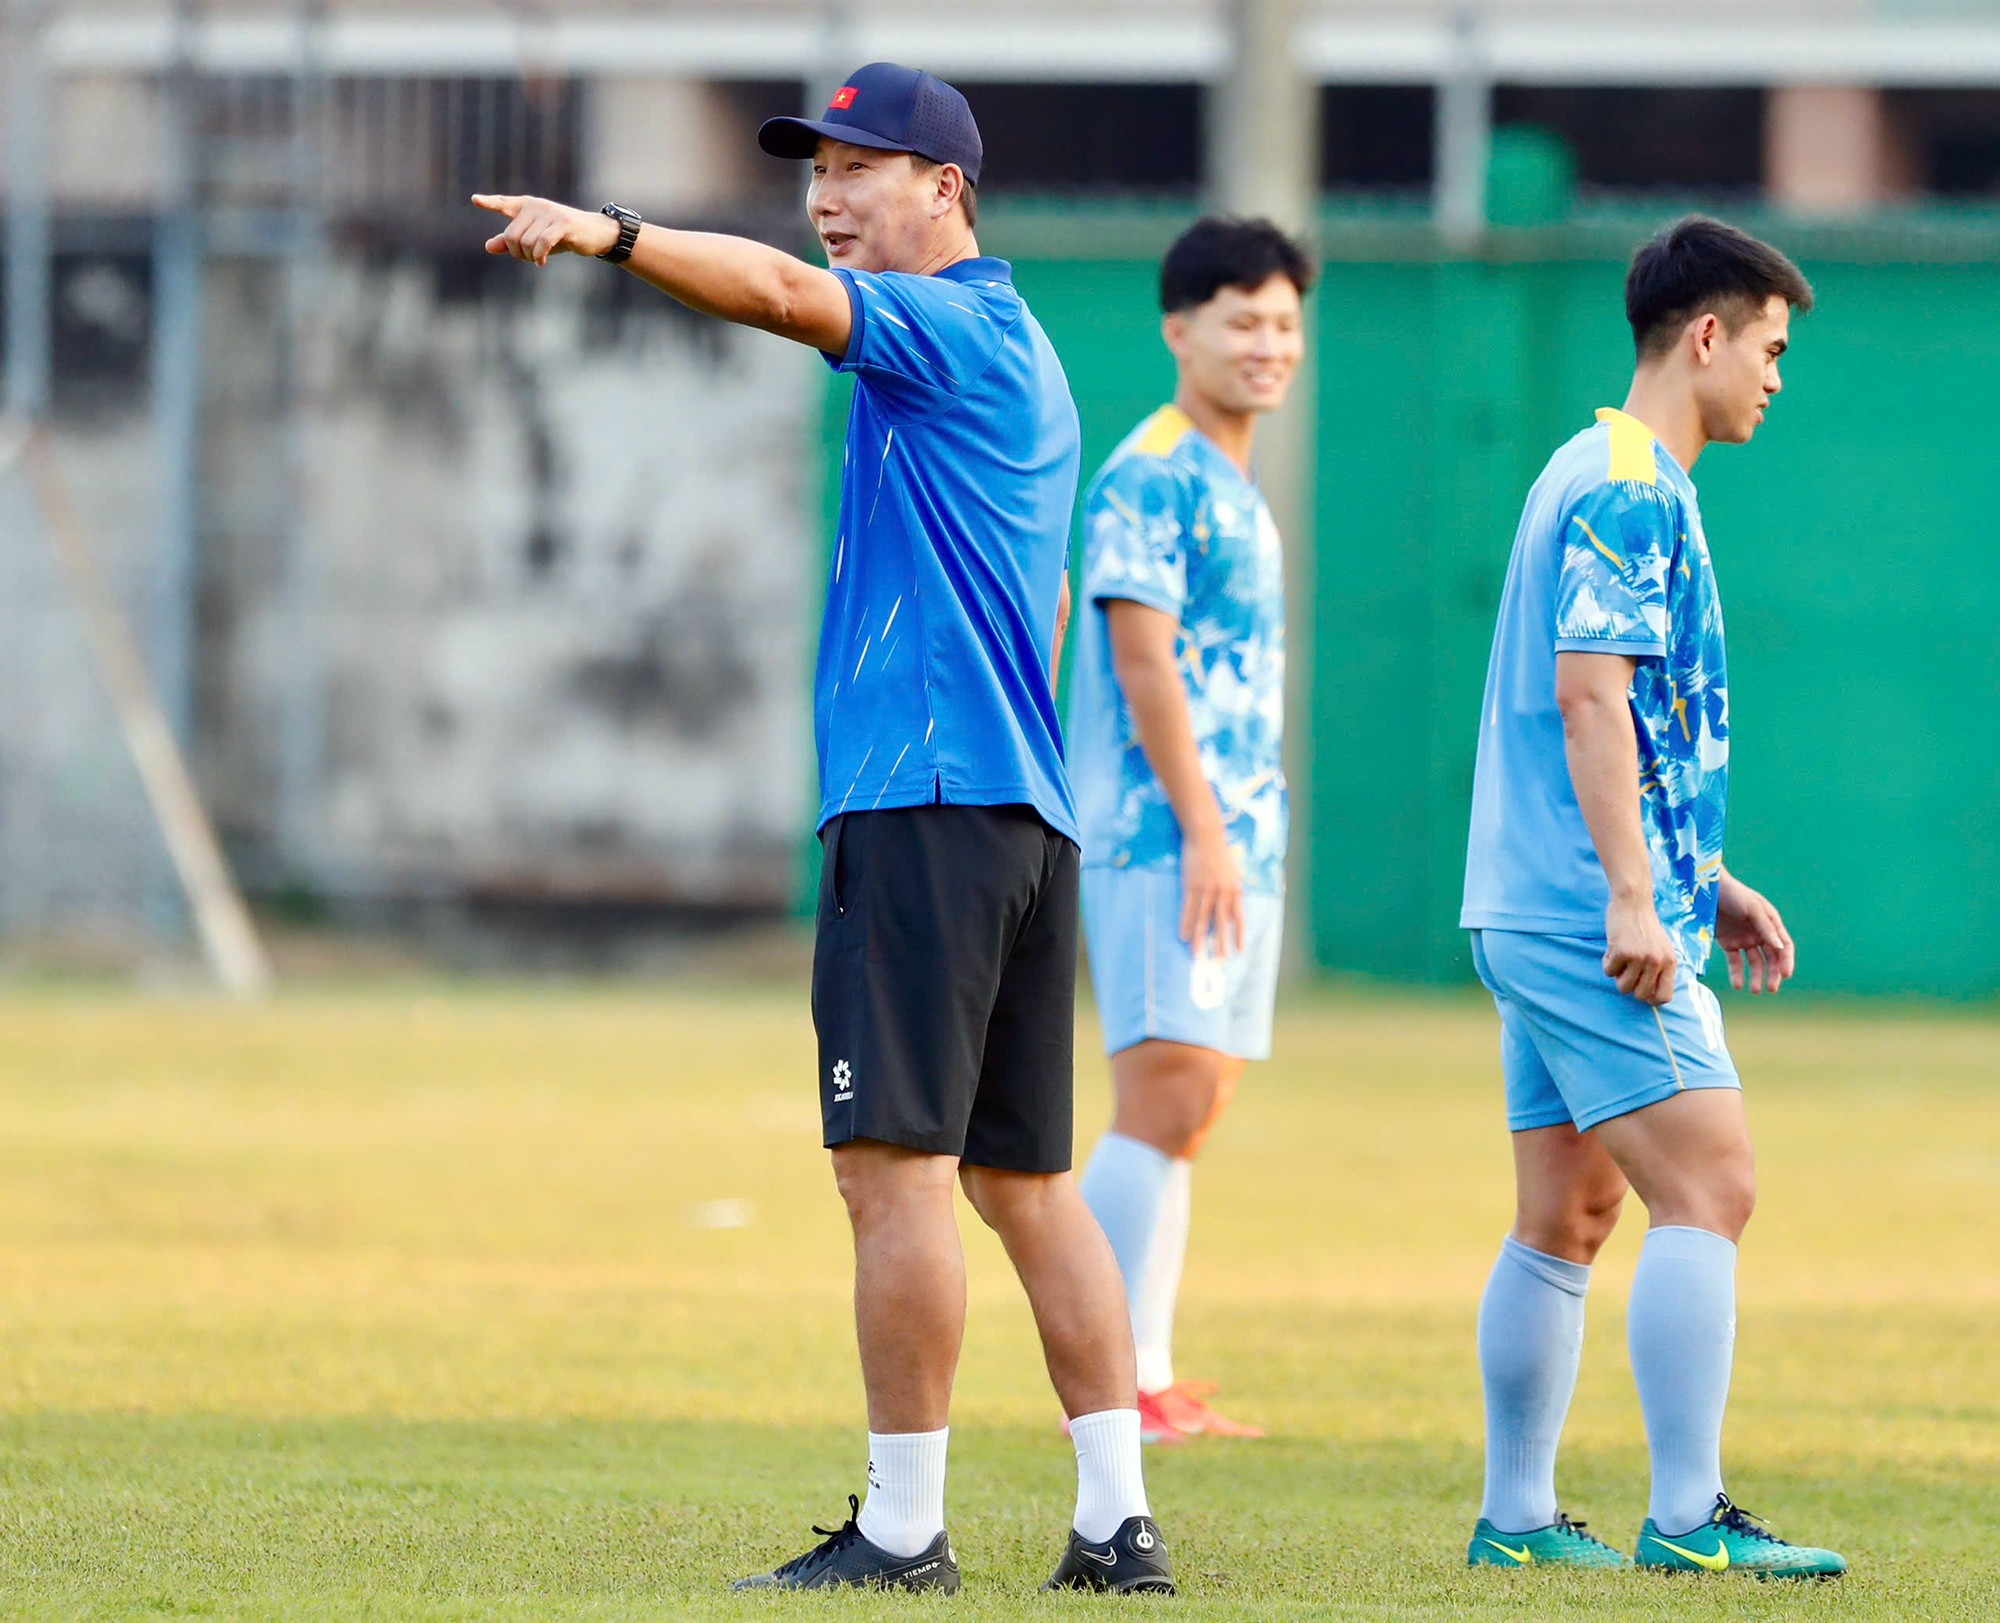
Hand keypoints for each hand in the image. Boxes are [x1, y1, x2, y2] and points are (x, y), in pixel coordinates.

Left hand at [473, 194, 618, 265]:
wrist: (595, 234)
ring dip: (531, 257)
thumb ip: (511, 242)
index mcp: (527, 206)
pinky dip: (540, 256)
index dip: (490, 203)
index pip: (504, 203)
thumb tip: (488, 246)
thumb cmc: (563, 236)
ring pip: (526, 242)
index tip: (475, 200)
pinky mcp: (563, 224)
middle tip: (530, 259)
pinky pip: (542, 242)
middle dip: (517, 253)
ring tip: (539, 259)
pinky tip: (542, 263)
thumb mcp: (535, 239)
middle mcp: (536, 206)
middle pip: (511, 235)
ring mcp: (550, 213)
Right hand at [1181, 831, 1244, 958]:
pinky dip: (1186, 924)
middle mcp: (1223, 892)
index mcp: (1235, 889)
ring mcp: (1207, 890)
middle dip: (1220, 943)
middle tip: (1219, 960)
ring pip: (1203, 919)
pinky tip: (1183, 936)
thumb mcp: (1233, 872)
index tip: (1240, 950)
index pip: (1239, 917)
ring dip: (1199, 939)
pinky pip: (1188, 909)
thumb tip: (1232, 909)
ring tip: (1197, 955)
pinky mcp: (1191, 886)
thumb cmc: (1219, 853)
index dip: (1239, 934)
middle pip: (1221, 923)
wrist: (1206, 835)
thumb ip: (1233, 890)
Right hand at [1603, 890, 1678, 1004]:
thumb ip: (1660, 969)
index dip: (1650, 998)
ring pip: (1623, 986)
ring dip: (1617, 975)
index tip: (1641, 989)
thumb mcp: (1662, 948)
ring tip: (1621, 958)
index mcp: (1670, 962)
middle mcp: (1657, 962)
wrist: (1633, 902)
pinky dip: (1607, 962)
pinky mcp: (1622, 951)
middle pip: (1640, 995)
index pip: (1664, 996)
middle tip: (1628, 970)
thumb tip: (1653, 998)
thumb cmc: (1645, 926)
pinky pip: (1609, 971)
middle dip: (1630, 986)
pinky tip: (1613, 948)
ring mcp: (1640, 957)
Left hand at [1715, 872, 1794, 993]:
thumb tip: (1780, 947)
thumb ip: (1766, 928)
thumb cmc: (1733, 893)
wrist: (1707, 889)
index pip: (1784, 946)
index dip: (1787, 961)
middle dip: (1773, 974)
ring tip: (1754, 990)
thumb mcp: (1752, 908)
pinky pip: (1735, 962)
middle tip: (1771, 988)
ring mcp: (1744, 939)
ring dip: (1756, 977)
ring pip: (1754, 963)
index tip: (1786, 974)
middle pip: (1771, 958)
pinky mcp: (1728, 943)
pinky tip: (1737, 984)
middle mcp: (1760, 933)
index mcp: (1771, 923)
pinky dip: (1737, 973)